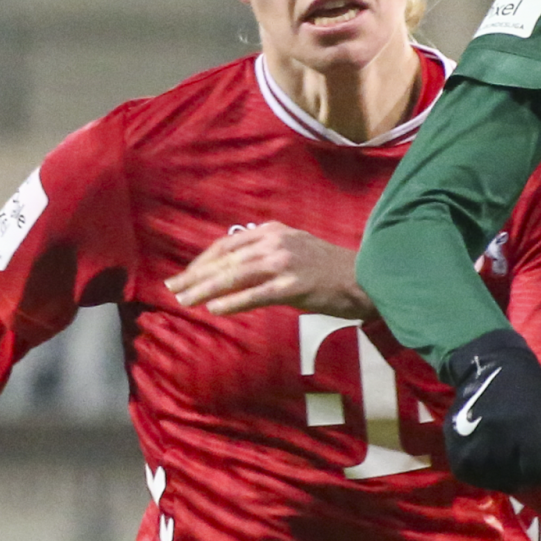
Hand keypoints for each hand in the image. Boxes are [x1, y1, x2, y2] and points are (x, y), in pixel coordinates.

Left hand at [167, 223, 373, 318]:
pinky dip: (234, 302)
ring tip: (186, 300)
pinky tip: (215, 309)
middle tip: (173, 288)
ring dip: (207, 288)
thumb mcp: (294, 247)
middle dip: (196, 275)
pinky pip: (258, 295)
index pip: (227, 245)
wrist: (367, 276)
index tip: (184, 275)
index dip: (201, 260)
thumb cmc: (328, 267)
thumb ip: (265, 252)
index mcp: (274, 231)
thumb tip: (231, 269)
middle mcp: (277, 243)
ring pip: (237, 275)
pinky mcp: (296, 287)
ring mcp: (287, 264)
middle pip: (226, 259)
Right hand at [440, 328, 540, 492]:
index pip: (540, 472)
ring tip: (508, 459)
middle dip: (526, 476)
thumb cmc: (531, 390)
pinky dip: (483, 474)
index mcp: (526, 424)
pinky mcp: (455, 450)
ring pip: (494, 482)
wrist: (489, 366)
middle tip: (525, 460)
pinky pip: (473, 477)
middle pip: (517, 481)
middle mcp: (497, 435)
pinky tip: (491, 459)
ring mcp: (473, 443)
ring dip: (505, 477)